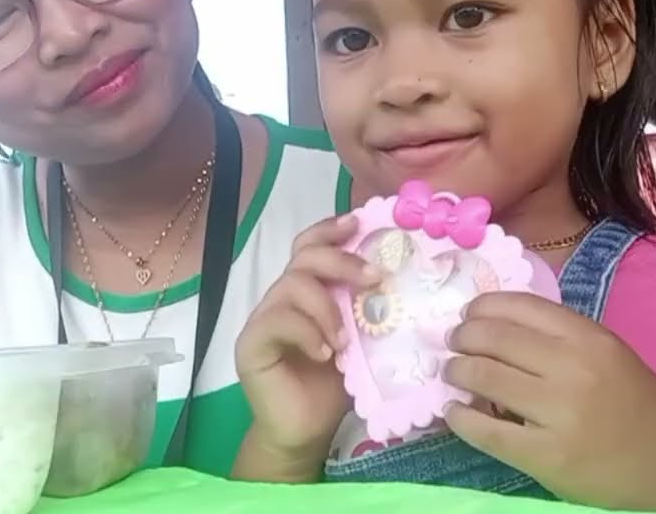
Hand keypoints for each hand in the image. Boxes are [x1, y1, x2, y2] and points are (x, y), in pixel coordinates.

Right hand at [235, 215, 379, 470]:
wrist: (305, 432)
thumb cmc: (333, 387)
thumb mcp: (360, 343)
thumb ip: (368, 313)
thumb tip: (404, 282)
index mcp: (308, 291)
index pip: (311, 246)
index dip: (331, 229)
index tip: (358, 223)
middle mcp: (283, 297)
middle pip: (305, 256)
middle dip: (342, 260)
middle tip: (374, 278)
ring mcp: (264, 318)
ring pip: (292, 285)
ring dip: (327, 307)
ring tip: (346, 341)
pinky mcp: (251, 343)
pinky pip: (277, 320)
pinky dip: (307, 332)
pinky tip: (325, 354)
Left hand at [443, 293, 655, 512]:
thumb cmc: (640, 409)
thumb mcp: (610, 357)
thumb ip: (561, 342)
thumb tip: (495, 330)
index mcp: (590, 338)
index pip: (520, 306)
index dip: (483, 307)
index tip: (469, 315)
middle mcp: (574, 368)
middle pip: (494, 337)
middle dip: (463, 337)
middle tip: (453, 344)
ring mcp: (559, 413)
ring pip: (483, 377)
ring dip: (457, 371)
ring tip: (453, 374)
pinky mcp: (547, 456)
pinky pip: (487, 431)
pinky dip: (460, 418)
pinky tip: (454, 413)